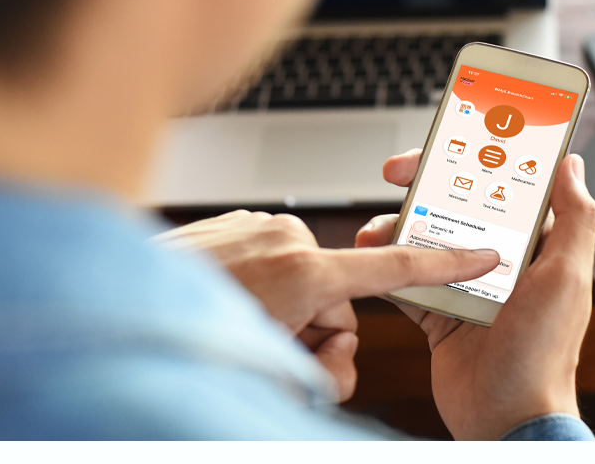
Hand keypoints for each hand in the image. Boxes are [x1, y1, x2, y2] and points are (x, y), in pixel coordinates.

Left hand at [156, 209, 498, 402]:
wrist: (111, 306)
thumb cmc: (189, 340)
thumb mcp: (272, 370)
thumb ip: (321, 365)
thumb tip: (335, 355)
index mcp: (304, 271)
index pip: (393, 268)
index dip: (443, 264)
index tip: (483, 253)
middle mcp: (285, 237)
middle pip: (339, 296)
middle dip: (322, 334)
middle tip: (288, 363)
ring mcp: (257, 225)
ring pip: (302, 280)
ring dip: (285, 316)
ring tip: (242, 335)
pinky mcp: (233, 223)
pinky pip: (269, 261)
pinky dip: (259, 290)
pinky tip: (227, 307)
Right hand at [356, 147, 594, 439]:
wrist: (506, 423)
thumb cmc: (544, 356)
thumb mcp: (567, 280)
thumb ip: (576, 220)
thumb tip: (572, 162)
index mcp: (536, 245)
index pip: (505, 183)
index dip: (476, 156)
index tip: (448, 137)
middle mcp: (503, 260)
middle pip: (459, 202)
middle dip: (425, 181)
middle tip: (395, 171)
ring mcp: (468, 286)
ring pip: (428, 237)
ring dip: (399, 226)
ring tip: (375, 227)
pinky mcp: (441, 315)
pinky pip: (410, 281)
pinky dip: (389, 268)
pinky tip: (372, 258)